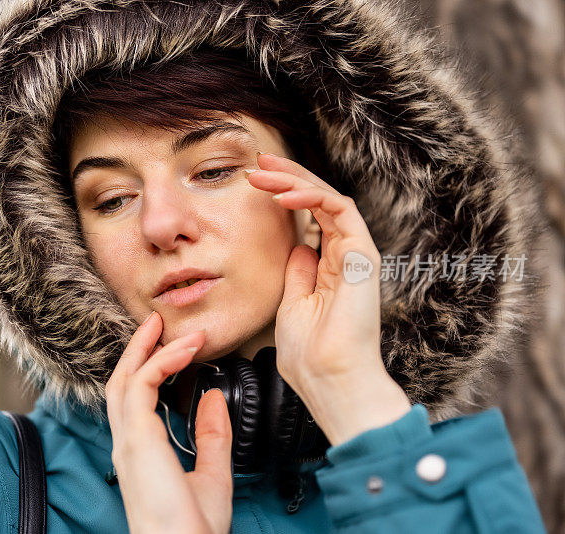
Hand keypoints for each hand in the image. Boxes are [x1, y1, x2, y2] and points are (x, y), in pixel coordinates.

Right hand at [105, 311, 232, 533]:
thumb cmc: (193, 527)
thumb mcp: (212, 474)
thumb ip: (211, 436)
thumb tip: (213, 399)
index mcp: (141, 452)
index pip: (135, 400)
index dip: (148, 368)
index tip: (171, 345)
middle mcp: (129, 443)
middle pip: (121, 382)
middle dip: (137, 349)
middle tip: (155, 322)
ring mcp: (129, 440)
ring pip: (126, 379)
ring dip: (148, 348)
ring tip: (166, 325)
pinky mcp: (138, 438)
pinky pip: (142, 386)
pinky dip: (161, 362)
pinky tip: (184, 350)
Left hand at [245, 153, 410, 446]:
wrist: (328, 380)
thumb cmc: (309, 353)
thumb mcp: (292, 304)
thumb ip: (298, 273)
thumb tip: (298, 248)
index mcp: (330, 268)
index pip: (311, 218)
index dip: (286, 195)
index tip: (255, 182)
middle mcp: (346, 256)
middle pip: (319, 203)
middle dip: (288, 178)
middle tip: (258, 164)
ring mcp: (356, 254)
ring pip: (329, 199)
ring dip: (295, 181)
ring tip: (262, 173)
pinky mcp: (363, 255)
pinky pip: (340, 211)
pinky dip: (312, 198)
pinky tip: (283, 196)